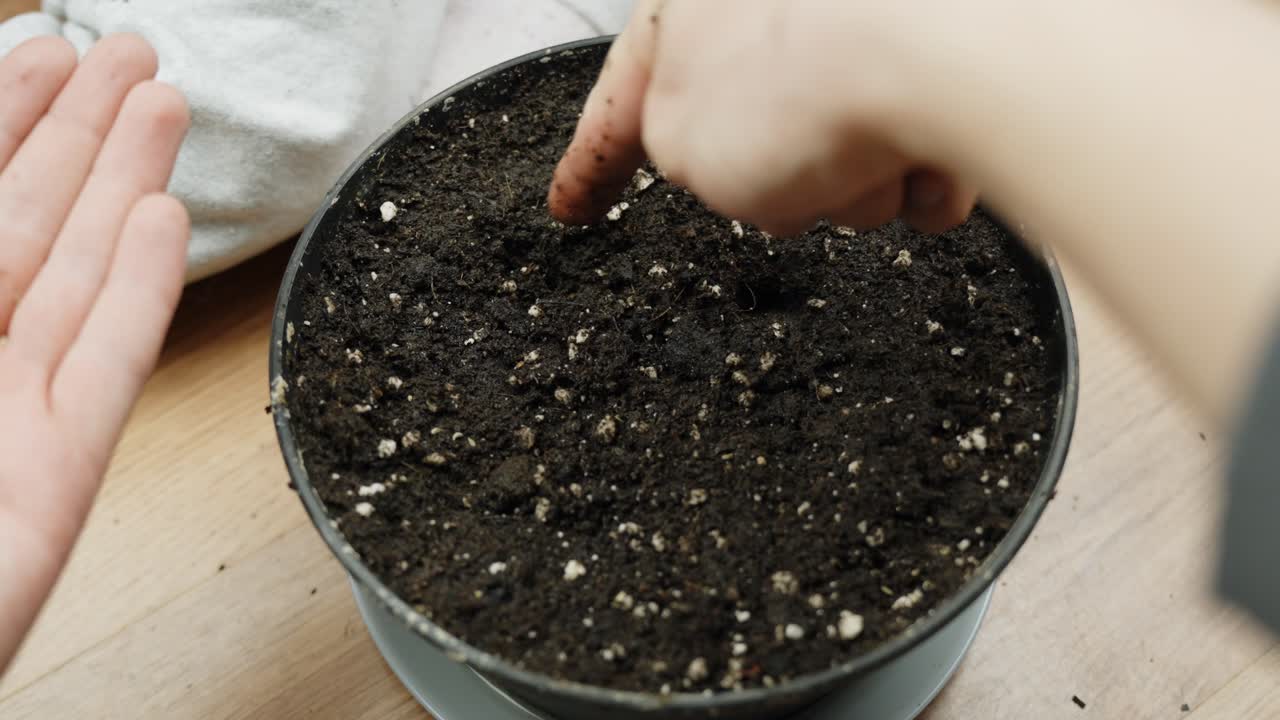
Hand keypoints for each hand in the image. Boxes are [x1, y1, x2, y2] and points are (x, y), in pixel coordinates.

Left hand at [0, 34, 188, 670]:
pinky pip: (103, 362)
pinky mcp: (55, 473)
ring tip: (165, 106)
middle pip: (18, 215)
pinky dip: (137, 289)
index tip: (40, 44)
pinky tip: (164, 224)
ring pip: (68, 273)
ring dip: (121, 183)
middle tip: (131, 54)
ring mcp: (0, 413)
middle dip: (76, 127)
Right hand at [547, 0, 975, 234]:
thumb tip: (731, 160)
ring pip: (842, 158)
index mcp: (689, 11)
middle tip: (795, 179)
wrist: (943, 53)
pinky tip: (931, 168)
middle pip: (754, 141)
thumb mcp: (678, 142)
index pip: (618, 103)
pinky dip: (924, 176)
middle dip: (781, 186)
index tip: (573, 202)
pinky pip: (916, 151)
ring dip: (856, 191)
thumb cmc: (812, 76)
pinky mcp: (939, 60)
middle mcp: (778, 11)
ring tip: (867, 165)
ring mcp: (861, 31)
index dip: (591, 164)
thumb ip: (669, 152)